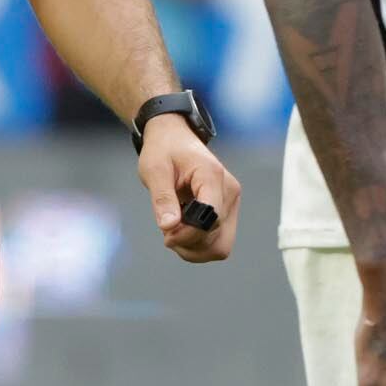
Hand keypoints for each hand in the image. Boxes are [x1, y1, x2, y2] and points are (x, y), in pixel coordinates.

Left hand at [137, 116, 239, 263]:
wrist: (174, 137)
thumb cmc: (163, 150)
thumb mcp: (154, 170)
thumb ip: (163, 198)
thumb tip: (169, 227)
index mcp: (212, 176)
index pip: (211, 218)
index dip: (189, 233)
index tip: (166, 233)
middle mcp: (229, 191)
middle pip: (218, 239)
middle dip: (189, 244)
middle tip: (167, 232)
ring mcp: (231, 202)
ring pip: (220, 246)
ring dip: (193, 248)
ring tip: (173, 230)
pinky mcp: (227, 210)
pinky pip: (218, 241)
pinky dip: (198, 244)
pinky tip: (183, 229)